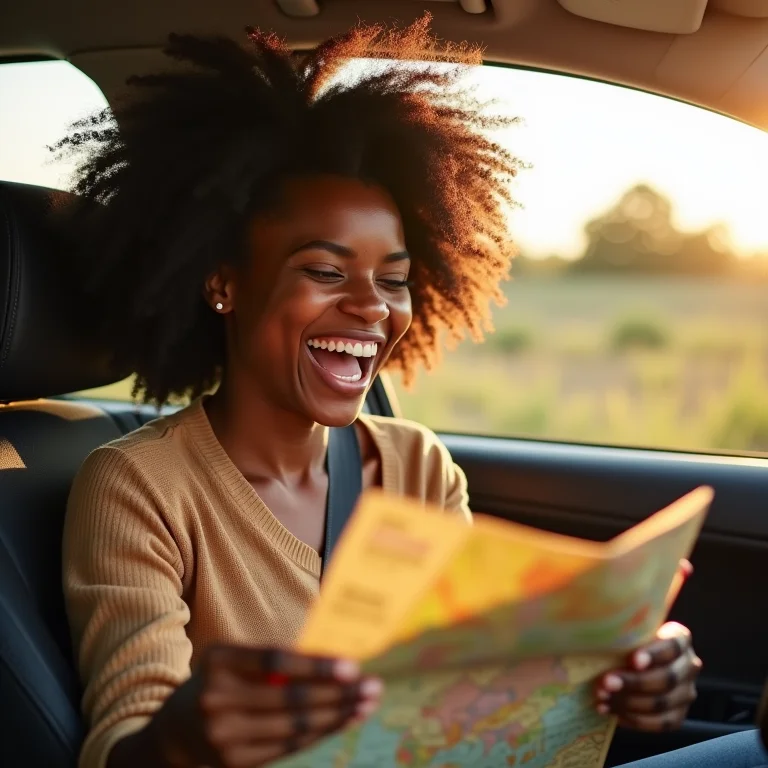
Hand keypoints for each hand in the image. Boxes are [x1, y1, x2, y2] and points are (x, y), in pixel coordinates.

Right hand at [147, 646, 382, 767]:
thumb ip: (275, 660)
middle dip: (339, 693)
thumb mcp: (234, 660)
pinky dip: (321, 732)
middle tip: (374, 686)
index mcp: (218, 661)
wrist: (174, 733)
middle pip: (291, 698)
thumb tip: (333, 661)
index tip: (352, 665)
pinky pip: (289, 747)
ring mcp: (224, 737)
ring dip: (338, 715)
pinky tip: (344, 720)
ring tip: (367, 704)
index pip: (275, 660)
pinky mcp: (236, 763)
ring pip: (295, 726)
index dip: (315, 664)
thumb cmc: (219, 682)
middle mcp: (217, 699)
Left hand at [595, 621, 701, 731]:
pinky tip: (612, 712)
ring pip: (662, 703)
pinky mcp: (678, 715)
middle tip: (607, 682)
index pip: (673, 646)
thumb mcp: (628, 631)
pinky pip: (660, 723)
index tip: (633, 660)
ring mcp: (686, 692)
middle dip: (634, 682)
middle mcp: (689, 665)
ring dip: (629, 703)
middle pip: (667, 678)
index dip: (654, 654)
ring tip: (603, 697)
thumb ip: (622, 634)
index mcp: (680, 638)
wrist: (630, 661)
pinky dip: (634, 719)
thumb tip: (594, 635)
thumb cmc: (626, 640)